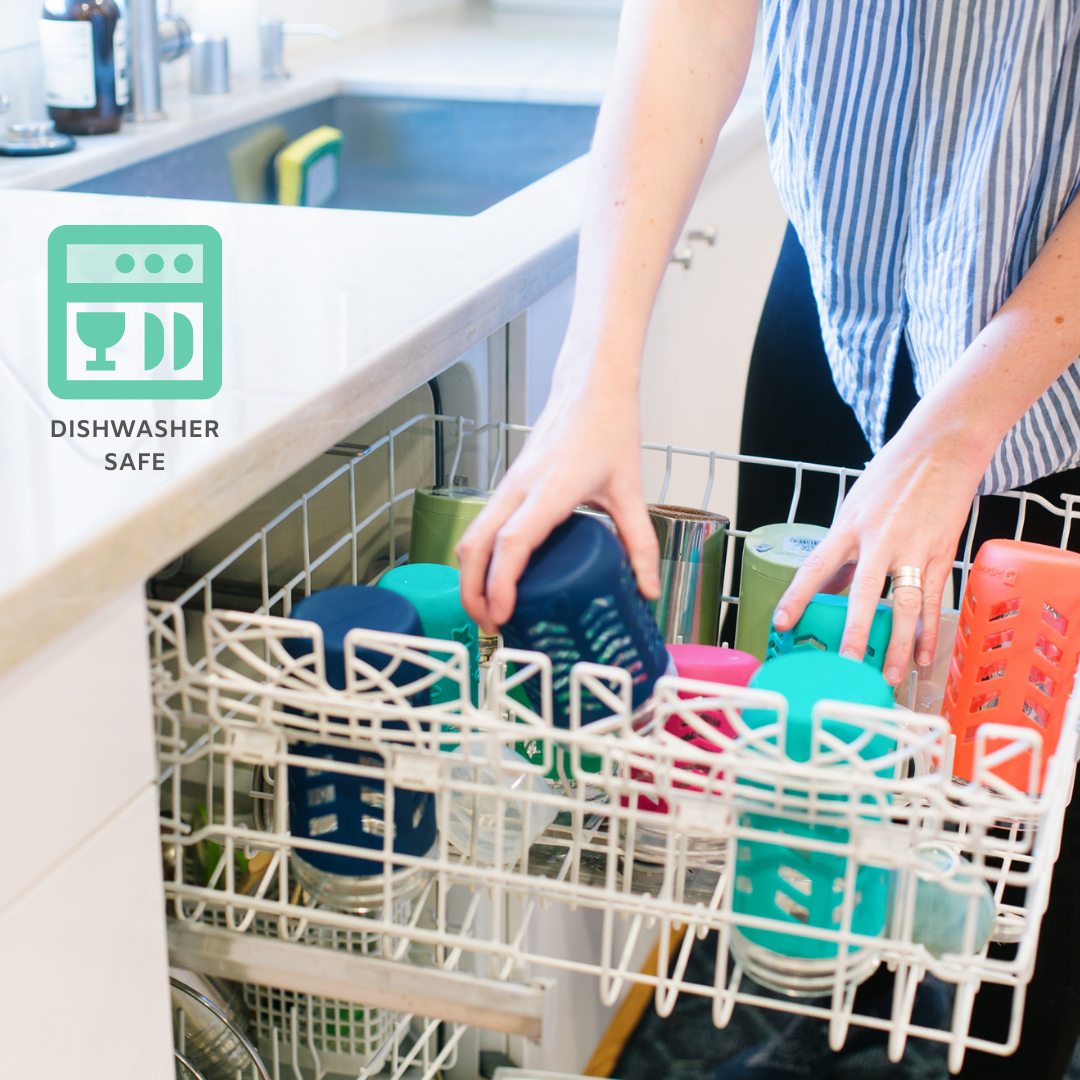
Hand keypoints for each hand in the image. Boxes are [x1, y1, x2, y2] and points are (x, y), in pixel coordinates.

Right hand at [456, 376, 659, 634]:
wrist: (590, 386)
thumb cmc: (608, 428)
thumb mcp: (630, 490)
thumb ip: (640, 543)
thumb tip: (648, 589)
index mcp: (551, 488)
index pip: (512, 542)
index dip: (501, 582)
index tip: (502, 613)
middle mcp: (520, 487)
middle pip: (475, 544)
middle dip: (472, 589)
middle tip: (489, 625)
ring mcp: (509, 484)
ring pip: (471, 534)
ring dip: (470, 574)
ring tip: (489, 609)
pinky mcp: (508, 485)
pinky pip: (481, 524)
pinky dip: (479, 556)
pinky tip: (498, 576)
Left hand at [771, 407, 990, 685]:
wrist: (942, 446)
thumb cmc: (892, 476)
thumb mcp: (854, 507)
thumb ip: (840, 550)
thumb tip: (822, 591)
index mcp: (849, 525)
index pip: (816, 566)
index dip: (797, 597)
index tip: (781, 623)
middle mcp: (880, 538)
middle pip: (864, 591)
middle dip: (854, 630)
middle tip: (845, 663)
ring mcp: (914, 547)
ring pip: (905, 604)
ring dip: (896, 644)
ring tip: (889, 676)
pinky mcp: (942, 553)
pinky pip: (933, 600)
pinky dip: (928, 632)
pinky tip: (921, 657)